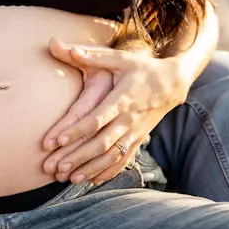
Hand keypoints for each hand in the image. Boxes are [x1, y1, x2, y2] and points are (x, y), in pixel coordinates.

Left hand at [42, 37, 190, 184]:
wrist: (173, 83)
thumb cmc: (141, 68)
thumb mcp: (119, 58)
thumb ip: (91, 55)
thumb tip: (62, 46)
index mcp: (122, 99)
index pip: (97, 119)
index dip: (78, 130)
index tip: (58, 140)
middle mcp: (129, 120)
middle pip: (102, 143)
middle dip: (78, 156)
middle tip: (56, 167)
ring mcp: (136, 133)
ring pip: (112, 156)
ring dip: (90, 168)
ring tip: (69, 178)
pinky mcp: (139, 140)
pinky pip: (124, 160)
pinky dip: (108, 172)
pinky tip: (92, 181)